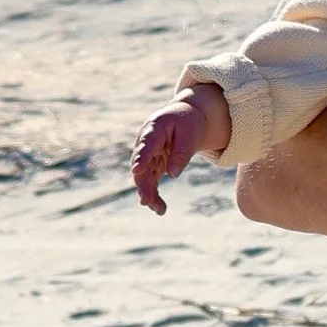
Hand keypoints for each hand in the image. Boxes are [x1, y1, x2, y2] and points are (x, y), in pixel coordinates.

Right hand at [133, 84, 227, 210]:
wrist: (183, 116)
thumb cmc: (187, 122)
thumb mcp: (190, 134)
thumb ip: (182, 153)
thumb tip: (173, 174)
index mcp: (154, 130)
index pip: (146, 146)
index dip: (141, 158)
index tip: (137, 170)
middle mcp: (145, 144)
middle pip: (141, 166)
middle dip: (143, 184)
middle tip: (146, 201)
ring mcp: (147, 155)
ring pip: (144, 177)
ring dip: (149, 193)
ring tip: (159, 210)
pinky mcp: (153, 164)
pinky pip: (151, 181)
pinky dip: (155, 194)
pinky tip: (160, 209)